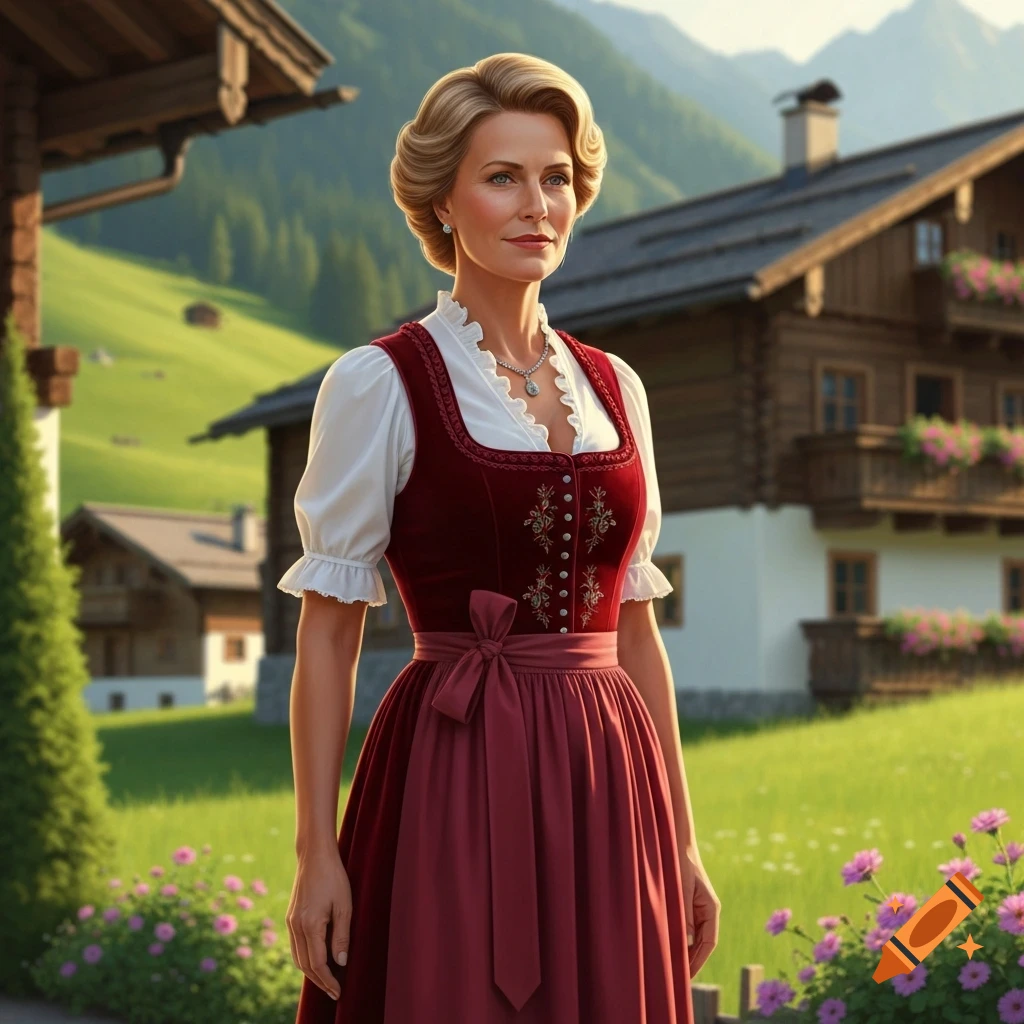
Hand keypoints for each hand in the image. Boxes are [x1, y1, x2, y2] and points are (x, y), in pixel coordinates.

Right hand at [286, 848, 352, 1000]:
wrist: (314, 856)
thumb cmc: (334, 877)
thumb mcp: (344, 906)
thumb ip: (342, 936)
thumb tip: (340, 963)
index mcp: (310, 925)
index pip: (317, 963)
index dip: (328, 981)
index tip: (338, 992)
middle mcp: (296, 926)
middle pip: (305, 965)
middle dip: (319, 981)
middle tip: (334, 992)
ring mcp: (290, 922)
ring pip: (297, 957)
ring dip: (311, 972)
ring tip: (327, 981)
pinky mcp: (290, 917)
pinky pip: (295, 946)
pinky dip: (304, 958)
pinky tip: (316, 961)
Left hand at [679, 845, 719, 976]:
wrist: (677, 844)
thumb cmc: (680, 863)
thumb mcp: (680, 888)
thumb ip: (683, 912)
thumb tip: (685, 938)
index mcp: (711, 908)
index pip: (709, 942)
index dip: (698, 960)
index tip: (687, 975)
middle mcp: (708, 911)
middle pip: (703, 944)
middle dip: (692, 961)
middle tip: (678, 979)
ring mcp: (699, 909)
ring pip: (695, 937)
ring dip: (686, 951)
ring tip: (673, 968)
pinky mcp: (689, 906)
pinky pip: (688, 928)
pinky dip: (681, 940)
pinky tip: (670, 947)